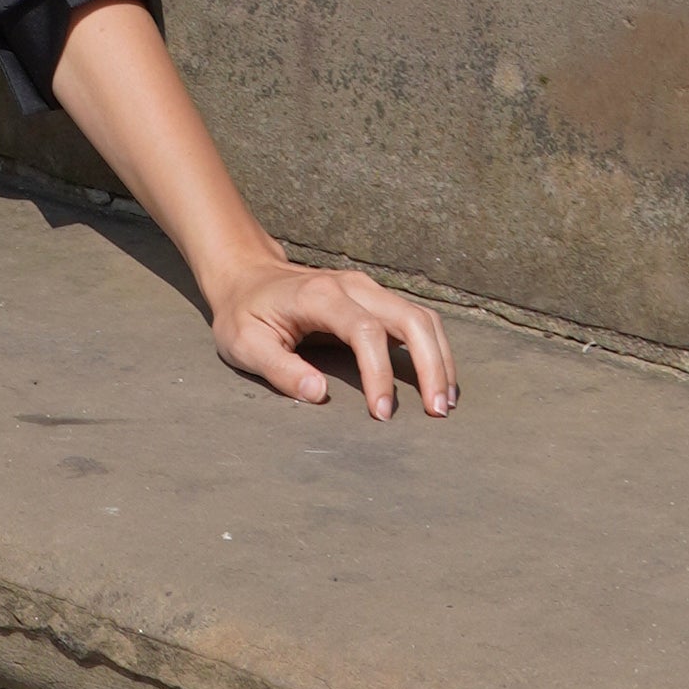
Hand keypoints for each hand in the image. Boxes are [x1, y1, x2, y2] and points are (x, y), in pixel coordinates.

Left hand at [206, 254, 456, 419]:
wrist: (246, 275)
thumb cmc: (244, 313)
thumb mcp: (244, 343)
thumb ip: (280, 369)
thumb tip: (320, 395)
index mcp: (319, 296)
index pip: (366, 332)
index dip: (379, 374)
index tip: (382, 413)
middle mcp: (352, 286)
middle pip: (410, 319)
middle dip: (431, 366)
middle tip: (436, 412)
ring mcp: (368, 290)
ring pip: (422, 318)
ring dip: (440, 359)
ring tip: (444, 402)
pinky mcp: (376, 299)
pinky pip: (416, 320)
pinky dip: (434, 349)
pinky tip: (438, 381)